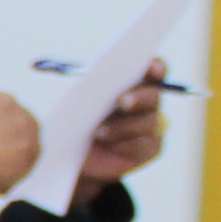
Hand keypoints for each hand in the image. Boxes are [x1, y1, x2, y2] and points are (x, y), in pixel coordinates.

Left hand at [77, 77, 167, 193]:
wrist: (66, 154)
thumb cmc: (71, 117)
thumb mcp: (73, 98)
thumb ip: (87, 83)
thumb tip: (94, 74)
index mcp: (130, 81)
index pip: (152, 69)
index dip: (155, 67)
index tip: (150, 67)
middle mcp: (145, 102)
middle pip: (154, 95)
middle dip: (139, 97)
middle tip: (122, 101)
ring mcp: (150, 126)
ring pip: (151, 122)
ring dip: (126, 126)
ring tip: (99, 132)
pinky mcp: (149, 150)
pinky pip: (146, 145)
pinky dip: (128, 145)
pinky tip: (110, 147)